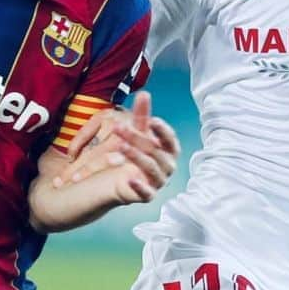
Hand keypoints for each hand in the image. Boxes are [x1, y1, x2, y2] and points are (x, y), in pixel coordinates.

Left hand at [54, 90, 179, 202]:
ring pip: (150, 168)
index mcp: (169, 150)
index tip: (152, 120)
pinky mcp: (149, 195)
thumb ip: (142, 116)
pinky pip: (147, 192)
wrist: (124, 181)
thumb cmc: (136, 155)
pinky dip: (139, 187)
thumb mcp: (138, 134)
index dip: (162, 130)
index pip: (169, 139)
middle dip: (136, 138)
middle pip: (155, 150)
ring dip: (135, 156)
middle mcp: (168, 165)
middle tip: (119, 127)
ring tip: (120, 146)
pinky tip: (129, 179)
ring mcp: (159, 181)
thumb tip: (144, 93)